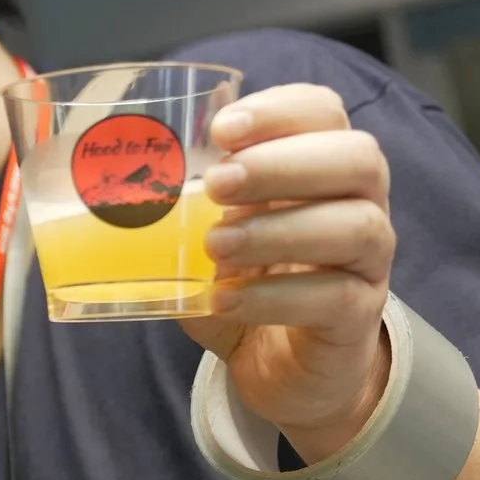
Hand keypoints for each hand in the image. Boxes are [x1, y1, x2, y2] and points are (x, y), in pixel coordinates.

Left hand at [180, 83, 394, 460]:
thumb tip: (111, 184)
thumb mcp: (207, 239)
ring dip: (278, 230)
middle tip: (218, 183)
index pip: (324, 112)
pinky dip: (275, 297)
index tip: (220, 129)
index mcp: (322, 167)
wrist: (284, 369)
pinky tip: (226, 300)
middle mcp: (360, 205)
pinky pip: (336, 297)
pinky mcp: (359, 320)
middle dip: (284, 164)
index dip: (279, 110)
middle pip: (358, 160)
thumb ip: (181, 211)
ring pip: (356, 227)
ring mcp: (367, 263)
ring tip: (216, 246)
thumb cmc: (246, 284)